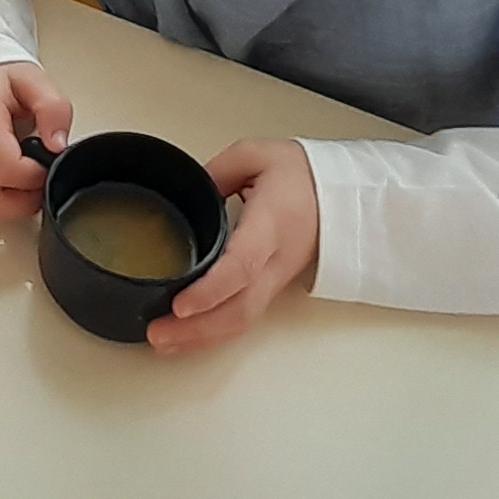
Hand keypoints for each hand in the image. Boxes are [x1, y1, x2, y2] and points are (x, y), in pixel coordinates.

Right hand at [0, 62, 73, 219]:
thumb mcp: (34, 80)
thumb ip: (53, 109)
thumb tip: (58, 145)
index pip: (7, 169)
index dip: (35, 176)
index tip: (49, 160)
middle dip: (25, 200)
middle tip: (42, 178)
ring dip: (13, 203)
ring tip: (30, 178)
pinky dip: (1, 195)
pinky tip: (13, 175)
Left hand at [148, 138, 319, 354]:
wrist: (342, 194)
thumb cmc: (303, 175)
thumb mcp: (255, 154)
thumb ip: (216, 171)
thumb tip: (188, 192)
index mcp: (269, 225)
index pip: (242, 266)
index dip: (211, 290)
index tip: (181, 305)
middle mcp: (274, 261)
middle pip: (240, 308)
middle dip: (197, 328)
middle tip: (156, 333)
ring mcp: (275, 280)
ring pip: (243, 321)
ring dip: (202, 338)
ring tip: (163, 343)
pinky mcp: (272, 287)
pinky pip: (244, 317)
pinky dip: (214, 333)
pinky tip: (188, 338)